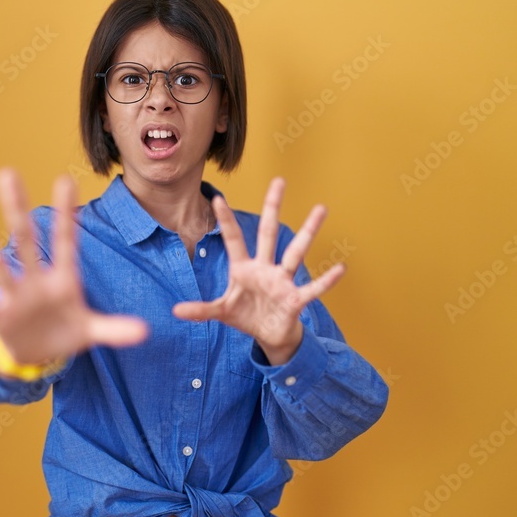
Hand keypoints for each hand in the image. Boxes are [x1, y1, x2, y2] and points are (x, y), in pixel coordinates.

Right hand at [0, 168, 148, 365]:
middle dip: (17, 209)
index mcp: (62, 280)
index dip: (66, 214)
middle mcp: (34, 281)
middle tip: (7, 172)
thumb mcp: (91, 331)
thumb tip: (145, 332)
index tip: (66, 179)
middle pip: (25, 241)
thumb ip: (114, 329)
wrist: (37, 356)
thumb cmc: (63, 333)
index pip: (66, 242)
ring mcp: (13, 298)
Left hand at [172, 178, 344, 364]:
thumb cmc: (247, 316)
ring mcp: (283, 281)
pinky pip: (314, 288)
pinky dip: (327, 280)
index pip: (233, 239)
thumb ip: (201, 310)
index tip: (218, 197)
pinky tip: (340, 268)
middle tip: (279, 181)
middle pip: (268, 233)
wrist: (270, 335)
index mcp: (244, 268)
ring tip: (321, 208)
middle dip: (272, 208)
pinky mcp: (296, 299)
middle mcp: (265, 268)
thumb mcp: (222, 312)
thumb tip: (175, 310)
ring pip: (296, 252)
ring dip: (308, 232)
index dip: (226, 220)